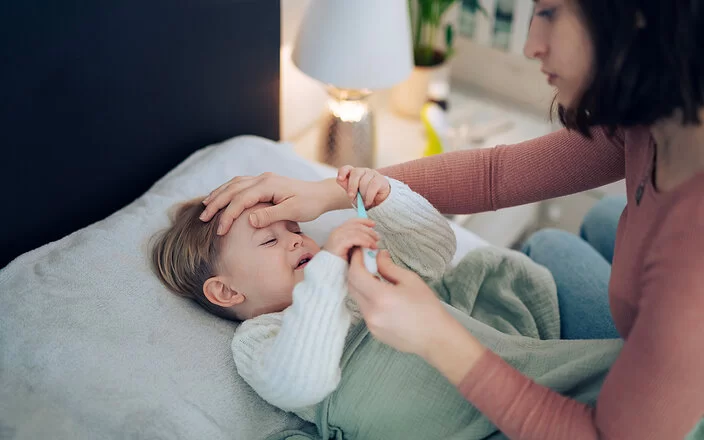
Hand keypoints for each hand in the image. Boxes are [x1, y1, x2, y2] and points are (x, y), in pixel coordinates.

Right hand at [200, 173, 347, 234]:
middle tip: (203, 218)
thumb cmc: (309, 204)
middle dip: (216, 203)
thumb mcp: (292, 212)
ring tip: (205, 206)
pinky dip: (228, 191)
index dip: (228, 215)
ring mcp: (263, 179)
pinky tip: (221, 198)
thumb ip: (270, 215)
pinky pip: (240, 184)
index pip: (240, 200)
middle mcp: (263, 179)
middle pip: (232, 189)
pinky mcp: (264, 182)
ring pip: (234, 184)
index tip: (220, 231)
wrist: (320, 194)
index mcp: (268, 185)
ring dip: (219, 195)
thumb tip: (249, 220)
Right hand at [324, 218, 378, 260]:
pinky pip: (356, 238)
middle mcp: (337, 232)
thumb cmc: (338, 262)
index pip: (353, 221)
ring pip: (358, 231)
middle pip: (357, 225)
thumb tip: (370, 239)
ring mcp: (337, 236)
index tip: (373, 224)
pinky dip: (365, 241)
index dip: (364, 221)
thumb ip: (357, 242)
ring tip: (374, 244)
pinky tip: (369, 246)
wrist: (329, 270)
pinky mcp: (340, 243)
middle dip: (369, 231)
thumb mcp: (350, 249)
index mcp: (339, 231)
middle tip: (377, 237)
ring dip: (369, 237)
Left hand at [337, 166, 390, 208]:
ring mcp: (373, 174)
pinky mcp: (381, 179)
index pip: (347, 168)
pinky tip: (368, 202)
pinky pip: (373, 186)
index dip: (343, 172)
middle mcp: (363, 171)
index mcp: (355, 174)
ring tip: (364, 200)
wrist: (379, 203)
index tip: (340, 178)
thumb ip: (347, 187)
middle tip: (352, 196)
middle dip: (352, 186)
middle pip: (355, 173)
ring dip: (363, 194)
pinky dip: (369, 196)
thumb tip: (339, 180)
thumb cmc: (364, 198)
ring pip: (364, 181)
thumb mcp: (354, 195)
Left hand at [347, 249, 485, 383]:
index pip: (356, 274)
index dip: (356, 260)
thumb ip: (389, 267)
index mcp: (381, 297)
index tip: (360, 252)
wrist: (436, 338)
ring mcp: (371, 325)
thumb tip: (378, 256)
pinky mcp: (374, 332)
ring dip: (362, 286)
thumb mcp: (410, 280)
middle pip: (352, 287)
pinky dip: (368, 300)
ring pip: (358, 299)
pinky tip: (383, 297)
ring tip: (377, 279)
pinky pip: (365, 311)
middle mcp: (371, 313)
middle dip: (356, 271)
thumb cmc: (427, 308)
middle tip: (366, 262)